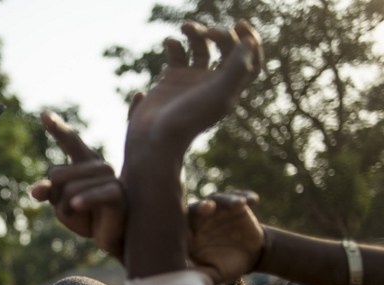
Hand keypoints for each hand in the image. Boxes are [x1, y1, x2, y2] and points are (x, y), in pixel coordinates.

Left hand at [32, 111, 126, 258]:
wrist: (115, 239)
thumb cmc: (90, 218)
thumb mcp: (64, 204)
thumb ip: (50, 193)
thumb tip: (34, 191)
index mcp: (86, 164)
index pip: (71, 142)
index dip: (58, 128)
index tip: (43, 114)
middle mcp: (99, 166)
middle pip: (57, 175)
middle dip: (55, 198)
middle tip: (71, 211)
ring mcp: (111, 179)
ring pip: (69, 190)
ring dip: (67, 210)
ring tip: (83, 218)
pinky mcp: (119, 195)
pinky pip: (92, 195)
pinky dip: (82, 202)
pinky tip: (76, 206)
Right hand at [122, 20, 262, 165]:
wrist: (153, 139)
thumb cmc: (187, 120)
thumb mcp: (218, 95)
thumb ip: (237, 68)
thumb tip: (250, 41)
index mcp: (228, 89)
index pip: (249, 61)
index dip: (250, 41)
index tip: (239, 25)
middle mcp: (211, 84)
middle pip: (225, 50)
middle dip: (221, 35)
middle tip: (211, 32)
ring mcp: (190, 81)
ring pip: (200, 49)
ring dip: (196, 33)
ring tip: (186, 28)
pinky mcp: (169, 81)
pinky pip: (176, 55)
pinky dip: (174, 45)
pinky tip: (171, 44)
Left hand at [187, 191, 264, 282]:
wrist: (250, 256)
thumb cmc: (227, 266)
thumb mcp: (215, 273)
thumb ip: (201, 275)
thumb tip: (185, 280)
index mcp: (190, 236)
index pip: (182, 228)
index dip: (184, 227)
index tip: (190, 232)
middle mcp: (201, 220)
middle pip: (197, 209)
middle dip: (202, 207)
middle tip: (209, 207)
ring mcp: (218, 210)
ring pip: (219, 200)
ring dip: (227, 200)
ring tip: (238, 204)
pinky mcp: (236, 206)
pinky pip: (240, 197)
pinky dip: (246, 196)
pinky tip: (253, 200)